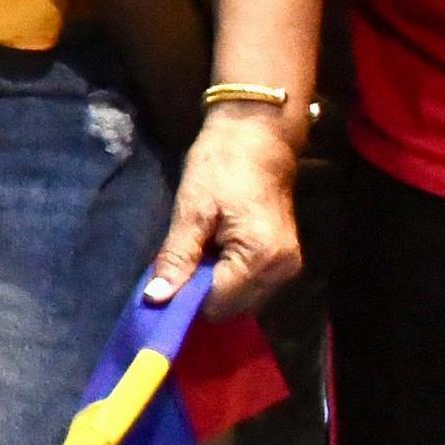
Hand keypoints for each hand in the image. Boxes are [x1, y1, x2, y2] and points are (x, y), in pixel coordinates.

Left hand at [149, 98, 299, 315]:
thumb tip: (156, 298)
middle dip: (200, 294)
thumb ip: (177, 257)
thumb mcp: (191, 210)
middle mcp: (282, 271)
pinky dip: (229, 278)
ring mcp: (288, 268)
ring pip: (241, 300)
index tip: (162, 284)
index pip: (216, 303)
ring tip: (198, 252)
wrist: (257, 137)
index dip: (186, 298)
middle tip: (179, 263)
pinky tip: (214, 253)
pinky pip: (251, 286)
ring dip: (215, 287)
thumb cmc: (222, 166)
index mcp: (260, 258)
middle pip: (231, 307)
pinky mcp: (285, 261)